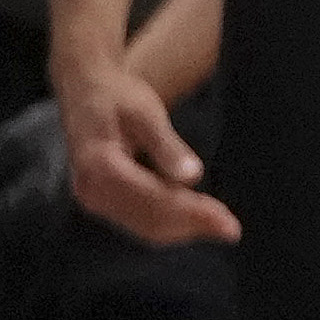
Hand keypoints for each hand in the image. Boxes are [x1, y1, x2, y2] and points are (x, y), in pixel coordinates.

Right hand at [57, 63, 235, 245]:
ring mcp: (94, 198)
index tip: (229, 226)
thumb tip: (192, 177)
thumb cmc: (118, 95)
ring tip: (222, 224)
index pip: (154, 200)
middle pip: (151, 219)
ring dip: (184, 229)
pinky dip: (171, 223)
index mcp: (100, 166)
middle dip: (193, 225)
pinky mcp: (102, 200)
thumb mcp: (146, 112)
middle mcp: (91, 190)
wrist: (87, 90)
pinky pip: (139, 221)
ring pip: (146, 227)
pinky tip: (198, 217)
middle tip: (232, 229)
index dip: (193, 214)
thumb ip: (167, 146)